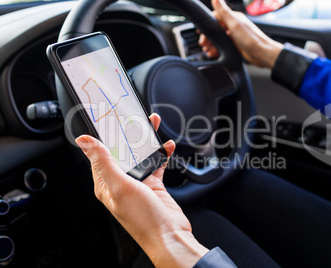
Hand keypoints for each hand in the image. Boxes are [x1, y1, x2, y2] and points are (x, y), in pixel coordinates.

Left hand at [75, 113, 207, 267]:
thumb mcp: (120, 187)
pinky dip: (161, 154)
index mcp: (106, 183)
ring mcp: (138, 183)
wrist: (170, 235)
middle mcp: (120, 182)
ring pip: (140, 155)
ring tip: (153, 126)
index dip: (104, 136)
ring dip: (147, 141)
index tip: (108, 119)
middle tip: (135, 118)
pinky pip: (156, 164)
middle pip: (123, 151)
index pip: (100, 154)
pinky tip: (167, 146)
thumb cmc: (143, 219)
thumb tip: (84, 142)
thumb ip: (103, 162)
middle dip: (129, 134)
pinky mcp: (153, 185)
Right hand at [199, 0, 283, 68]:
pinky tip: (214, 53)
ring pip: (218, 38)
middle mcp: (234, 26)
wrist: (262, 54)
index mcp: (234, 18)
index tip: (200, 30)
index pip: (216, 17)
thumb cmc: (251, 39)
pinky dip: (217, 49)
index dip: (207, 23)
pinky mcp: (236, 45)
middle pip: (216, 29)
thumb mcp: (234, 24)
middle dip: (208, 36)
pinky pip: (223, 46)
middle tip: (203, 43)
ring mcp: (235, 36)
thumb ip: (224, 12)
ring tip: (207, 50)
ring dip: (211, 44)